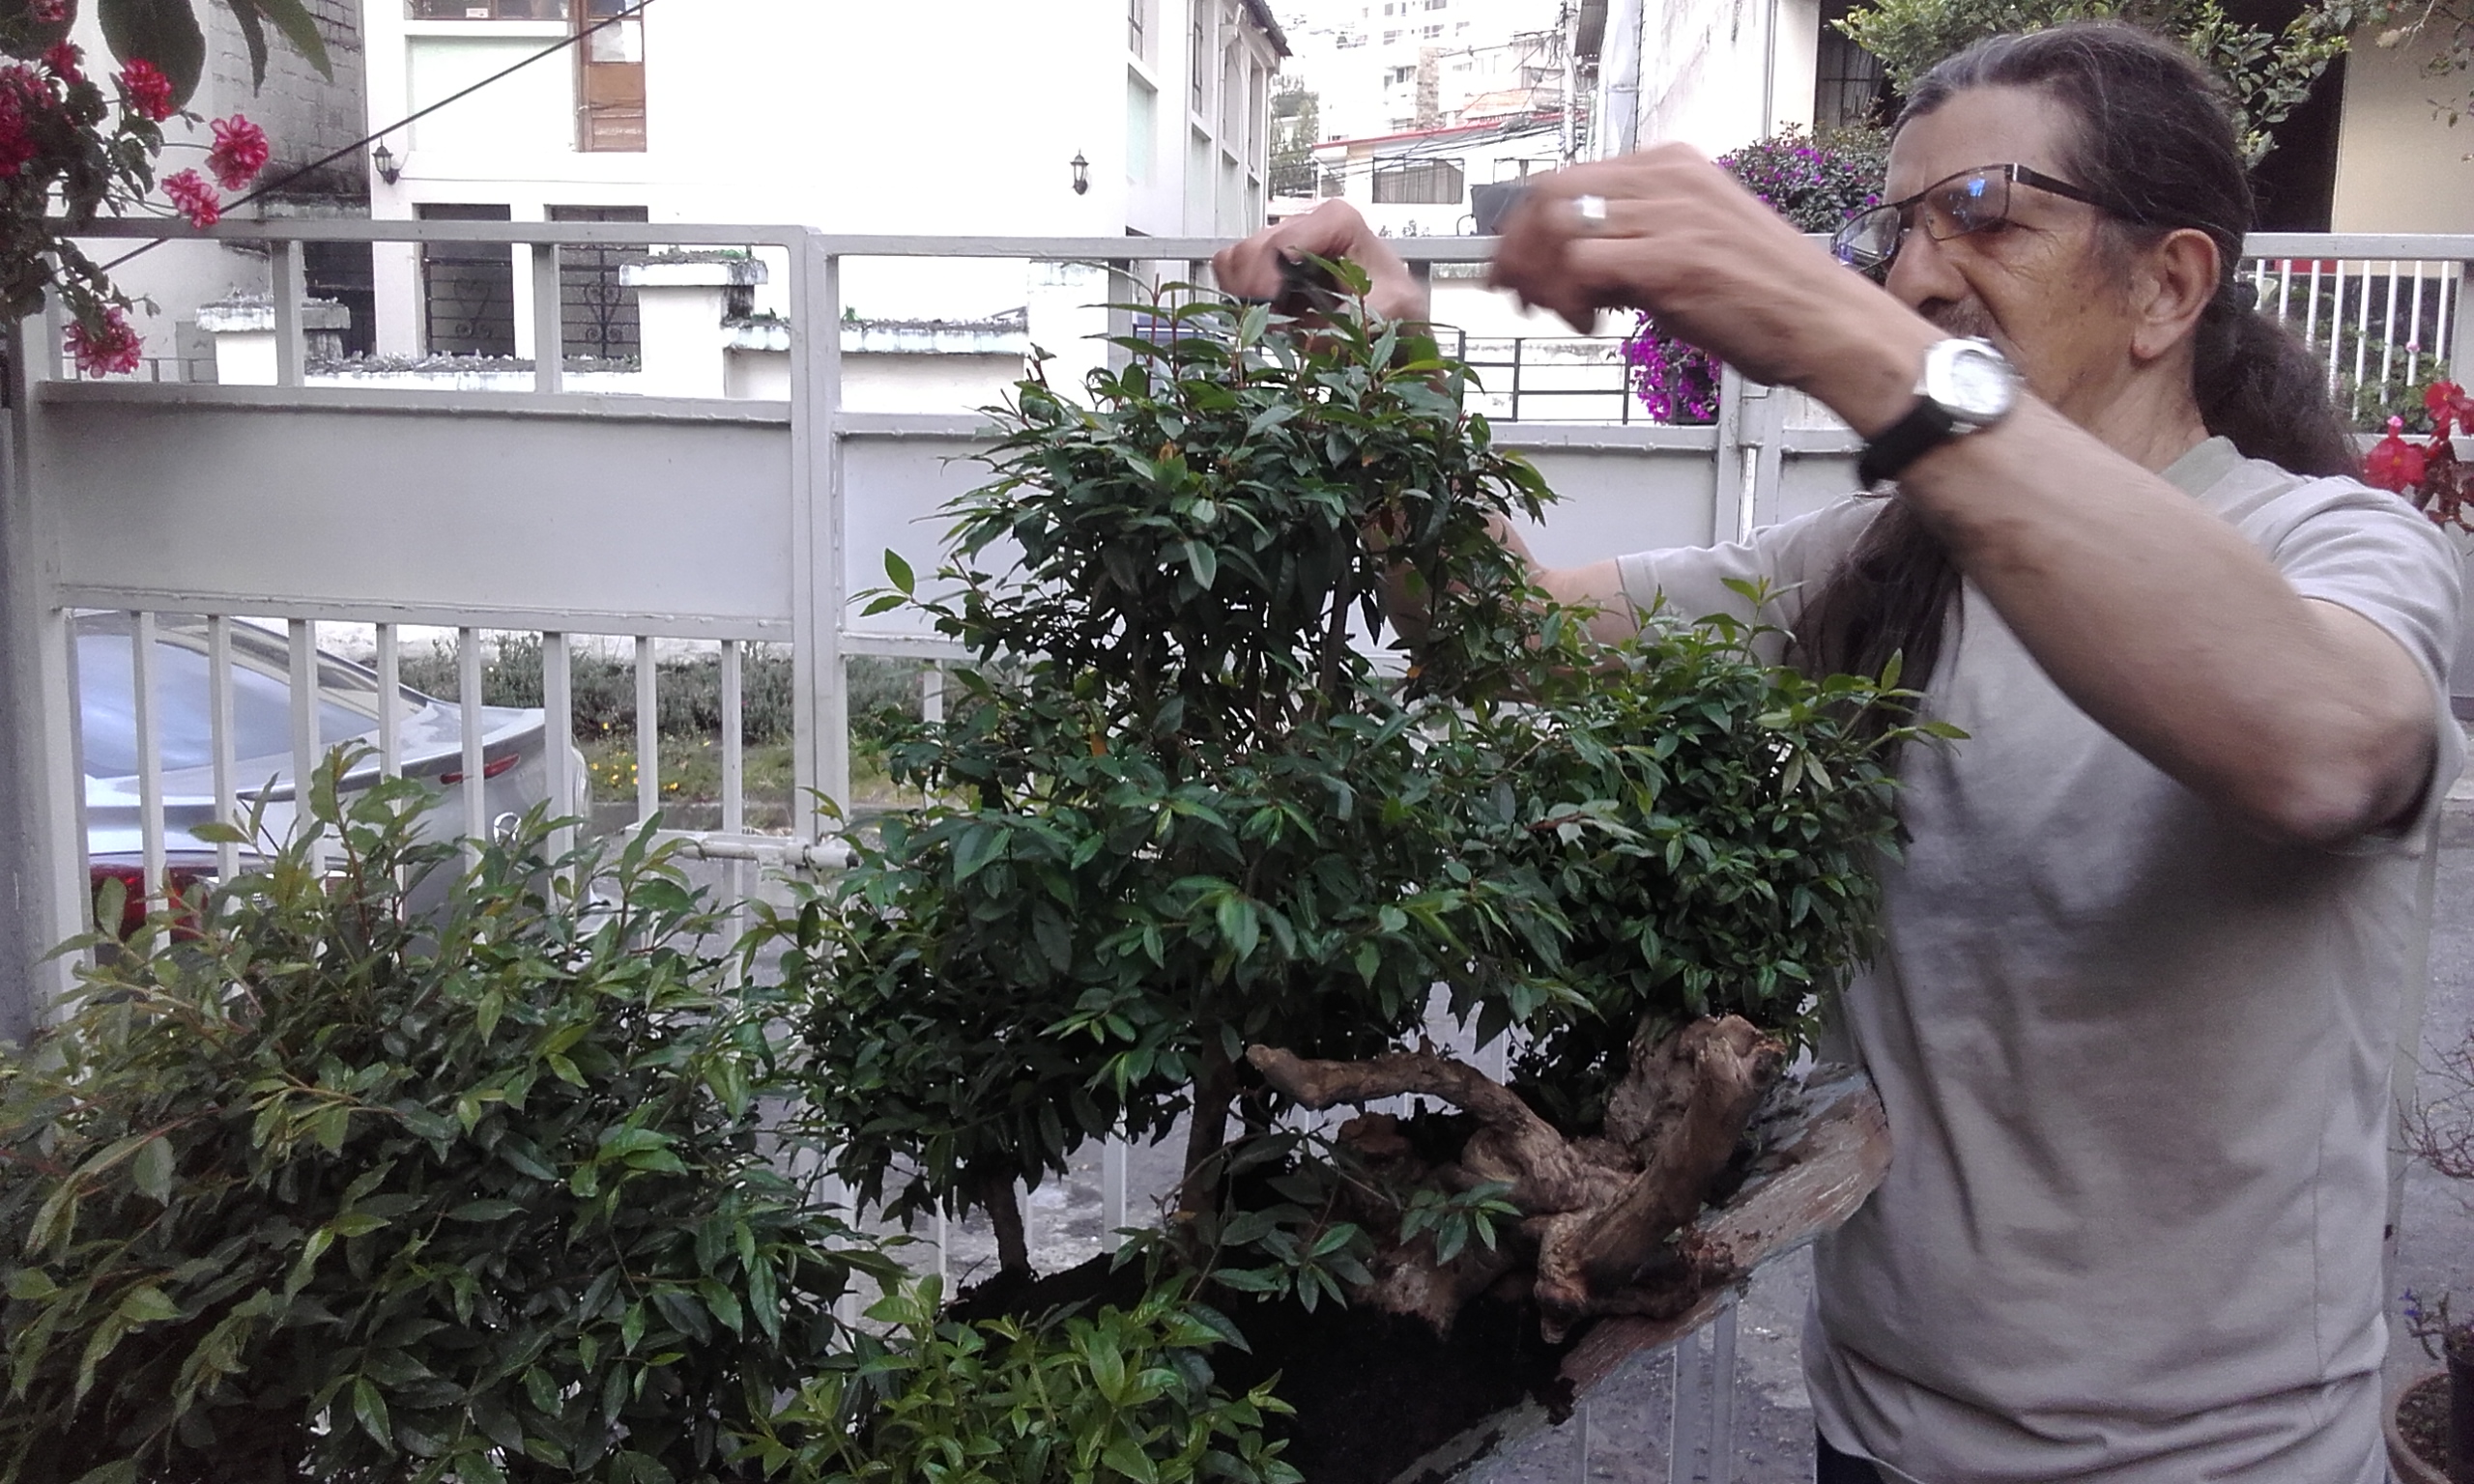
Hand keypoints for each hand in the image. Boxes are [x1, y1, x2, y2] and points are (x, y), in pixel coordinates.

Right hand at [1213, 200, 1430, 323]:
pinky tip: (1267, 313)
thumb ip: (1360, 316)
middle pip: (1251, 250)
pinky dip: (1238, 295)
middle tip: (1273, 324)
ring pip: (1235, 261)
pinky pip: (1229, 271)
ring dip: (1246, 297)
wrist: (1395, 326)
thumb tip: (1310, 336)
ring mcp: (1283, 242)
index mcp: (1336, 220)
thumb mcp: (1395, 311)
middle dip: (1255, 292)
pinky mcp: (1267, 263)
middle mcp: (1305, 224)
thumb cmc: (1398, 310)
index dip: (1265, 280)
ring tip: (1275, 320)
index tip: (1266, 311)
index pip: (1280, 243)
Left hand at [1489, 146, 1935, 434]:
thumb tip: (1577, 264)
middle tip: (1519, 295)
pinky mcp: (1671, 260)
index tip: (1519, 266)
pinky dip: (1568, 300)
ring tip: (1560, 315)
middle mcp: (1669, 179)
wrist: (1830, 324)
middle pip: (1552, 195)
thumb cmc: (1770, 297)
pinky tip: (1592, 325)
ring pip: (1559, 227)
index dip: (1531, 225)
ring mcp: (1670, 216)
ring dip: (1541, 278)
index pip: (1571, 177)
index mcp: (1674, 166)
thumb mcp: (1697, 243)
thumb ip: (1639, 240)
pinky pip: (1582, 265)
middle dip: (1521, 249)